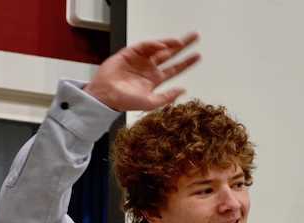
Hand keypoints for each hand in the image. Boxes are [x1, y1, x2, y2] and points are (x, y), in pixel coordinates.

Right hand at [84, 32, 200, 111]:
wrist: (106, 96)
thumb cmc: (124, 102)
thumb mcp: (150, 103)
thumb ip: (167, 97)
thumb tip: (183, 90)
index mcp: (154, 80)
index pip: (174, 69)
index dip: (186, 63)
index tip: (197, 56)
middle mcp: (149, 68)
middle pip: (169, 54)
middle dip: (182, 46)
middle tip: (194, 37)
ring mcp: (140, 60)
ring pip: (159, 48)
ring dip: (170, 43)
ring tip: (180, 41)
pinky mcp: (130, 53)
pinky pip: (144, 46)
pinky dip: (154, 44)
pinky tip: (162, 45)